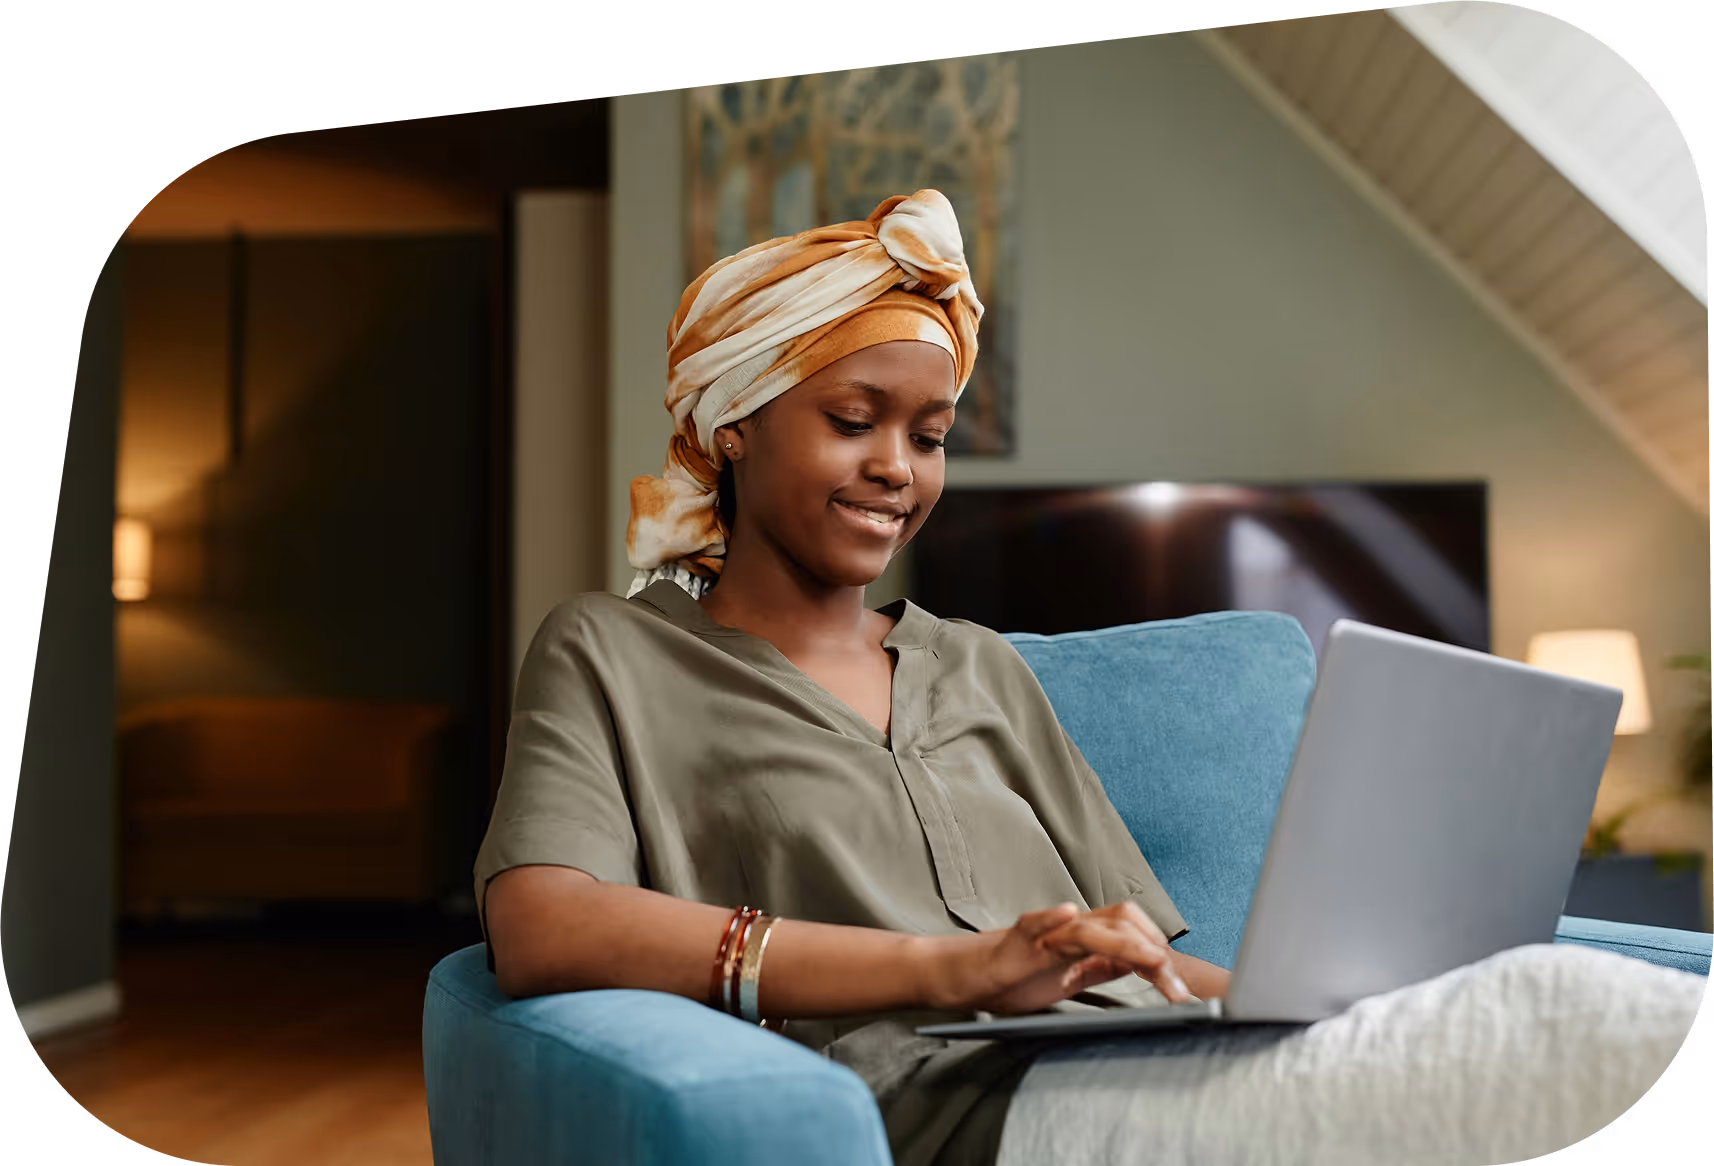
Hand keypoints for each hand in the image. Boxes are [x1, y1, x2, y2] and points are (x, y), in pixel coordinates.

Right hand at [924, 901, 1194, 1015]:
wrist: (970, 975)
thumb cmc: (1018, 975)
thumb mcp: (1072, 977)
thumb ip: (1105, 966)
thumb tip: (1144, 967)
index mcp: (1087, 939)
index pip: (1135, 934)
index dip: (1163, 956)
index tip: (1184, 991)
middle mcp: (1071, 929)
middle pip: (1124, 921)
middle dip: (1155, 951)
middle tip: (1177, 990)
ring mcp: (1045, 933)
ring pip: (1091, 926)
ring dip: (1127, 942)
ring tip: (1153, 961)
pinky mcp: (1017, 941)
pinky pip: (1035, 923)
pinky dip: (1051, 917)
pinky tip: (1065, 914)